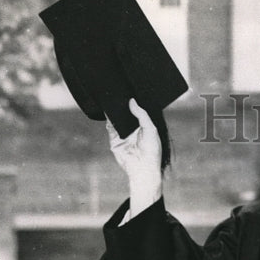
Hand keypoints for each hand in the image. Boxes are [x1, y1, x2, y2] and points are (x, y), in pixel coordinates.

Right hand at [106, 98, 162, 215]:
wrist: (142, 169)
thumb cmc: (152, 151)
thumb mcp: (150, 129)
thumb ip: (142, 114)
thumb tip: (131, 101)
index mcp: (144, 126)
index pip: (137, 111)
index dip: (133, 102)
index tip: (129, 90)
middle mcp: (133, 130)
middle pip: (125, 113)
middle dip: (122, 104)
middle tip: (117, 91)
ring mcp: (123, 135)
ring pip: (116, 119)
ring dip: (114, 110)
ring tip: (111, 97)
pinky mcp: (115, 140)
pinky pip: (110, 127)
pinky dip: (108, 119)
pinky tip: (107, 109)